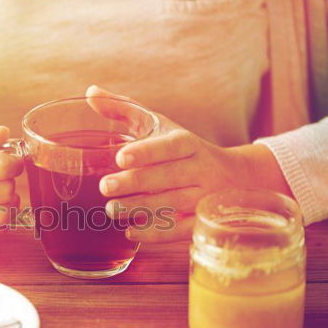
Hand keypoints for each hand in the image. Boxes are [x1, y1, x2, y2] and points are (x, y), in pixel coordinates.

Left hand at [86, 85, 291, 242]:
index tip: (120, 157)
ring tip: (111, 210)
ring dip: (140, 209)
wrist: (236, 177)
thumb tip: (91, 93)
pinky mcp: (202, 221)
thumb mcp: (161, 126)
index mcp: (188, 144)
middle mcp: (200, 170)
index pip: (170, 146)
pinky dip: (155, 234)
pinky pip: (179, 230)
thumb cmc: (186, 149)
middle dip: (134, 183)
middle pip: (168, 177)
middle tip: (105, 187)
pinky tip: (131, 232)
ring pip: (172, 204)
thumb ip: (126, 110)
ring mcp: (204, 198)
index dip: (147, 152)